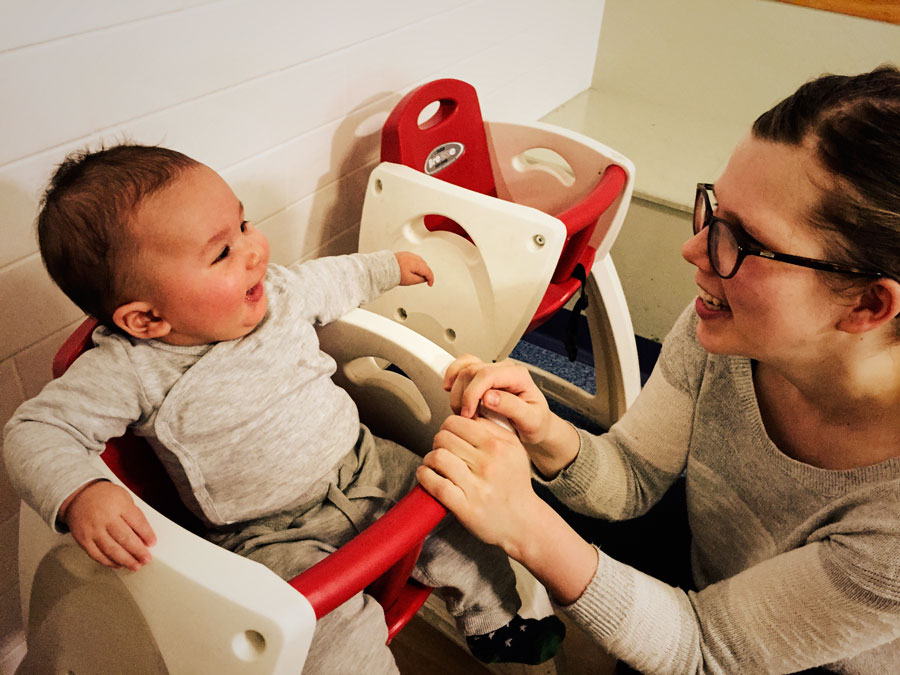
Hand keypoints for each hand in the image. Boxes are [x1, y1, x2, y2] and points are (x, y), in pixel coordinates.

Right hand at [60, 481, 156, 571]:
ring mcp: (93, 530)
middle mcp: (105, 518)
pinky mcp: (83, 540)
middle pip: (124, 538)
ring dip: (125, 560)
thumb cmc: (105, 497)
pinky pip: (97, 554)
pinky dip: (108, 562)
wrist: (79, 496)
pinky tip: (118, 564)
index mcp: (119, 505)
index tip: (153, 543)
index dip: (146, 534)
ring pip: (111, 549)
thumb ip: (134, 515)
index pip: (136, 521)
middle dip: (138, 551)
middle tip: (146, 559)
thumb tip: (145, 536)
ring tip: (135, 566)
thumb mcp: (124, 498)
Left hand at [395, 251, 433, 286]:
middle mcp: (413, 257)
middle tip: (424, 280)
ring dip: (422, 268)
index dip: (431, 279)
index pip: (428, 271)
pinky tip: (412, 269)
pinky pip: (414, 259)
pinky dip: (416, 265)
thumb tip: (424, 279)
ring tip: (418, 276)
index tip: (430, 284)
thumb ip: (419, 280)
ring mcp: (409, 254)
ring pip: (420, 262)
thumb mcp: (409, 280)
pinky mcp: (404, 254)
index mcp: (416, 263)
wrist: (384, 267)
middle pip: (425, 266)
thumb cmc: (394, 273)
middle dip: (426, 273)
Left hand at [417, 415, 540, 557]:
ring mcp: (477, 486)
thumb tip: (466, 414)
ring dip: (429, 459)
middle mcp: (489, 463)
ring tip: (433, 464)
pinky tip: (427, 475)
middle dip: (438, 443)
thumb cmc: (514, 484)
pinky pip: (434, 484)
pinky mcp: (465, 507)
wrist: (524, 522)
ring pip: (437, 457)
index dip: (448, 427)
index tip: (450, 437)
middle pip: (444, 438)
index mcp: (500, 445)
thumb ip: (492, 428)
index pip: (457, 422)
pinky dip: (424, 476)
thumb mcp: (514, 449)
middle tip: (442, 451)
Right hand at [443, 355, 580, 477]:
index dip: (472, 393)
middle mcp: (504, 370)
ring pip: (463, 369)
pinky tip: (450, 389)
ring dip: (457, 391)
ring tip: (464, 411)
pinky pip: (462, 366)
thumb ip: (512, 407)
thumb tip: (488, 397)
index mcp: (518, 376)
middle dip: (463, 396)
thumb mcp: (531, 420)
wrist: (535, 428)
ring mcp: (491, 371)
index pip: (487, 375)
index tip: (468, 413)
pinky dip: (452, 376)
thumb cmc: (535, 424)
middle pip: (472, 371)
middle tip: (467, 417)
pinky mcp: (481, 376)